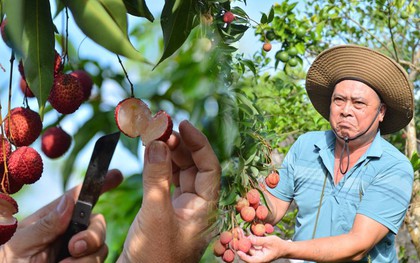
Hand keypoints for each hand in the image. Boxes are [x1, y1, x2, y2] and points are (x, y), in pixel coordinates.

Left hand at [0, 169, 122, 261]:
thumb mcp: (20, 245)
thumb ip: (46, 224)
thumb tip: (69, 200)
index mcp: (51, 220)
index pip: (78, 197)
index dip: (99, 184)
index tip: (116, 175)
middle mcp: (68, 234)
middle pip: (97, 222)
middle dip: (93, 233)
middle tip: (75, 247)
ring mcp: (77, 253)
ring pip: (101, 246)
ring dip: (88, 257)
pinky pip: (100, 262)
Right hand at [118, 120, 220, 262]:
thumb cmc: (155, 256)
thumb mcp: (155, 213)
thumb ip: (157, 177)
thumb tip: (158, 142)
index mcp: (206, 208)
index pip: (209, 167)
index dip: (198, 143)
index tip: (183, 124)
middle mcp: (197, 205)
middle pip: (194, 167)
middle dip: (180, 145)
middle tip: (162, 127)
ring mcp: (182, 208)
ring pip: (180, 173)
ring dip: (168, 154)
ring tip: (154, 137)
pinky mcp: (166, 211)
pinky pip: (166, 182)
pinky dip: (159, 167)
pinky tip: (150, 155)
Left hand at [237, 235, 285, 262]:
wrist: (283, 247)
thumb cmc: (278, 245)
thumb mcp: (269, 241)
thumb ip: (259, 241)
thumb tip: (250, 239)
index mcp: (261, 258)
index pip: (251, 260)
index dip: (244, 257)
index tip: (238, 252)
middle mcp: (257, 257)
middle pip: (247, 253)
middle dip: (241, 245)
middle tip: (236, 236)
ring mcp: (256, 252)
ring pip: (247, 247)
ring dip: (242, 240)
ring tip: (238, 232)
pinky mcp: (256, 248)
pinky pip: (249, 244)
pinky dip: (246, 239)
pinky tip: (241, 233)